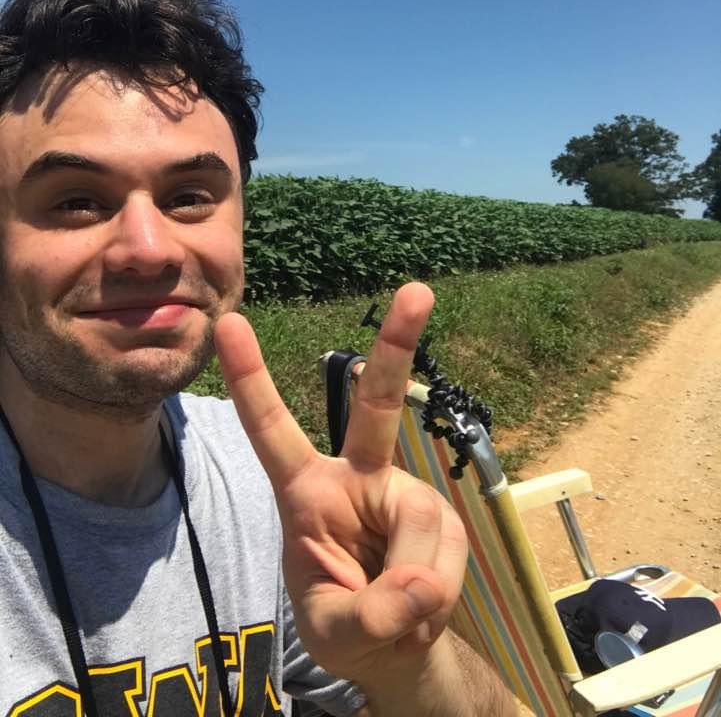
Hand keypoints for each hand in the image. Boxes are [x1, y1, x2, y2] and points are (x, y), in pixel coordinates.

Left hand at [214, 282, 468, 687]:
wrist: (397, 648)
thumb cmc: (344, 622)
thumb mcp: (336, 631)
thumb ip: (370, 614)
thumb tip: (422, 585)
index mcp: (306, 491)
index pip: (272, 429)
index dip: (251, 378)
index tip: (229, 322)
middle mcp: (360, 477)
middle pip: (378, 405)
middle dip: (398, 344)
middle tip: (416, 291)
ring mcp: (405, 492)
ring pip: (423, 525)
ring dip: (418, 583)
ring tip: (400, 612)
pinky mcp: (442, 517)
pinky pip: (448, 552)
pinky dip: (440, 590)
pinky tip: (427, 603)